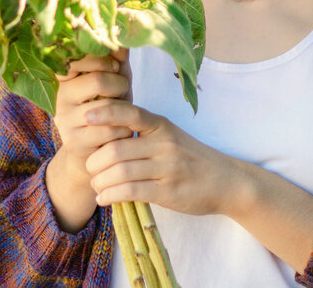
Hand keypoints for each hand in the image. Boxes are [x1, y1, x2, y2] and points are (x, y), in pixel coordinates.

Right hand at [51, 50, 132, 192]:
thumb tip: (123, 38)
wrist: (97, 148)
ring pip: (106, 108)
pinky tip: (122, 129)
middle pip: (98, 81)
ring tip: (123, 111)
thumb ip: (117, 58)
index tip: (115, 66)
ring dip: (125, 109)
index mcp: (63, 75)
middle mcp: (58, 96)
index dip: (103, 59)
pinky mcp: (73, 141)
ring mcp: (64, 119)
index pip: (79, 57)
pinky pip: (110, 130)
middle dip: (120, 84)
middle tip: (122, 90)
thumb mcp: (114, 78)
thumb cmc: (108, 105)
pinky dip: (124, 128)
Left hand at [83, 103, 242, 217]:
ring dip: (100, 181)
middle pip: (116, 148)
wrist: (226, 181)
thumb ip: (142, 133)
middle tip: (89, 168)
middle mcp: (164, 143)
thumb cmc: (191, 157)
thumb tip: (102, 134)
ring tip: (95, 185)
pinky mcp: (169, 192)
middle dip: (95, 160)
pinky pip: (131, 192)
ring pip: (120, 172)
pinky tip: (104, 198)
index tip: (85, 117)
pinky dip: (111, 195)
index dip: (105, 113)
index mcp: (161, 125)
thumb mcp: (170, 135)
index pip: (130, 113)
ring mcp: (167, 168)